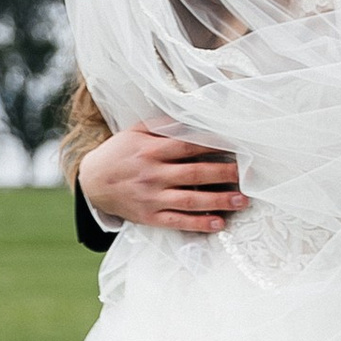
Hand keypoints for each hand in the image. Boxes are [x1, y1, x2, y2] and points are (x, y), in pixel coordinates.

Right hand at [78, 127, 246, 234]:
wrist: (92, 182)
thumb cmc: (119, 153)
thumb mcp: (135, 132)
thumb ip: (162, 125)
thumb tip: (191, 116)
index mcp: (151, 150)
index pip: (188, 146)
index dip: (214, 145)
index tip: (237, 145)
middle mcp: (153, 174)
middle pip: (195, 174)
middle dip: (224, 174)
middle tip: (249, 175)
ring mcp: (152, 198)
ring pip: (191, 200)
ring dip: (219, 201)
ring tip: (243, 200)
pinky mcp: (150, 217)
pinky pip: (178, 222)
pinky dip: (199, 224)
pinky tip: (218, 224)